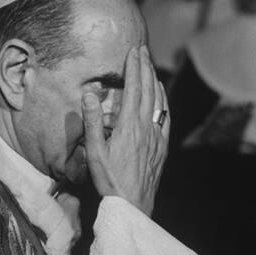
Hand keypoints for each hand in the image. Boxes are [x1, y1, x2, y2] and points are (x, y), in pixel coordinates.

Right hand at [81, 46, 169, 216]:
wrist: (132, 203)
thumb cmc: (109, 179)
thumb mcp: (94, 151)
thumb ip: (92, 121)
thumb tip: (90, 94)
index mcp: (129, 125)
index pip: (134, 88)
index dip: (134, 68)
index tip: (134, 51)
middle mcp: (146, 127)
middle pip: (148, 90)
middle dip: (145, 67)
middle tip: (142, 50)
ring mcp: (156, 136)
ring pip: (159, 101)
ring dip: (155, 81)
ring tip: (150, 67)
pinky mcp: (162, 147)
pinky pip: (165, 117)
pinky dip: (163, 101)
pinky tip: (161, 96)